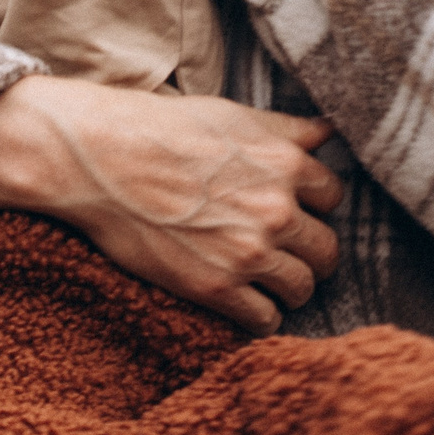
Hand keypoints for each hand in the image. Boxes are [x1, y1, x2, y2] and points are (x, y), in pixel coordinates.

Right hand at [0, 76, 342, 333]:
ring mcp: (248, 252)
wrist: (101, 161)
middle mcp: (277, 210)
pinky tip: (248, 308)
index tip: (296, 214)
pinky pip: (264, 318)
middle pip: (326, 249)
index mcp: (286, 164)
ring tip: (272, 287)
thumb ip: (286, 131)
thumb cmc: (160, 130)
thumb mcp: (233, 116)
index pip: (332, 196)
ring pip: (302, 287)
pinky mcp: (215, 286)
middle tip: (290, 257)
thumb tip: (329, 132)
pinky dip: (261, 317)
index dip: (313, 206)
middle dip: (310, 254)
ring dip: (291, 289)